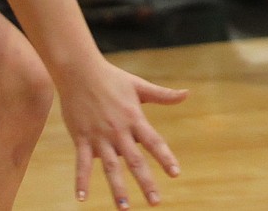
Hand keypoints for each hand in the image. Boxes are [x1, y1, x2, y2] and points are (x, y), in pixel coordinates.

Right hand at [59, 57, 186, 206]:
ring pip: (110, 167)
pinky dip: (81, 180)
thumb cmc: (112, 78)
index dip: (165, 157)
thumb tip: (187, 94)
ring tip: (125, 208)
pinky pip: (82, 163)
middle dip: (146, 182)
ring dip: (117, 189)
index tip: (175, 174)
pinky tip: (81, 198)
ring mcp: (99, 136)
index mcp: (134, 118)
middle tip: (156, 202)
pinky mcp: (81, 138)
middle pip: (135, 160)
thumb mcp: (139, 85)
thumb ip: (163, 95)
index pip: (154, 141)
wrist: (80, 71)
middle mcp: (119, 130)